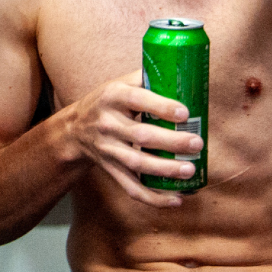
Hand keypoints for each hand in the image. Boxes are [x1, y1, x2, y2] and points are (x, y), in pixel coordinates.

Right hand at [63, 69, 201, 207]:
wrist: (75, 129)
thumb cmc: (107, 102)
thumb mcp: (120, 84)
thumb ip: (146, 78)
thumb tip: (184, 72)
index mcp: (112, 96)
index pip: (137, 101)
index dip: (160, 107)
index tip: (185, 113)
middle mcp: (107, 123)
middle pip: (141, 136)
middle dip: (171, 142)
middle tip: (197, 143)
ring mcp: (108, 149)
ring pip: (137, 164)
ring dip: (165, 170)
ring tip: (189, 170)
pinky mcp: (111, 170)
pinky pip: (131, 187)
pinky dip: (153, 198)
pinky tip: (176, 200)